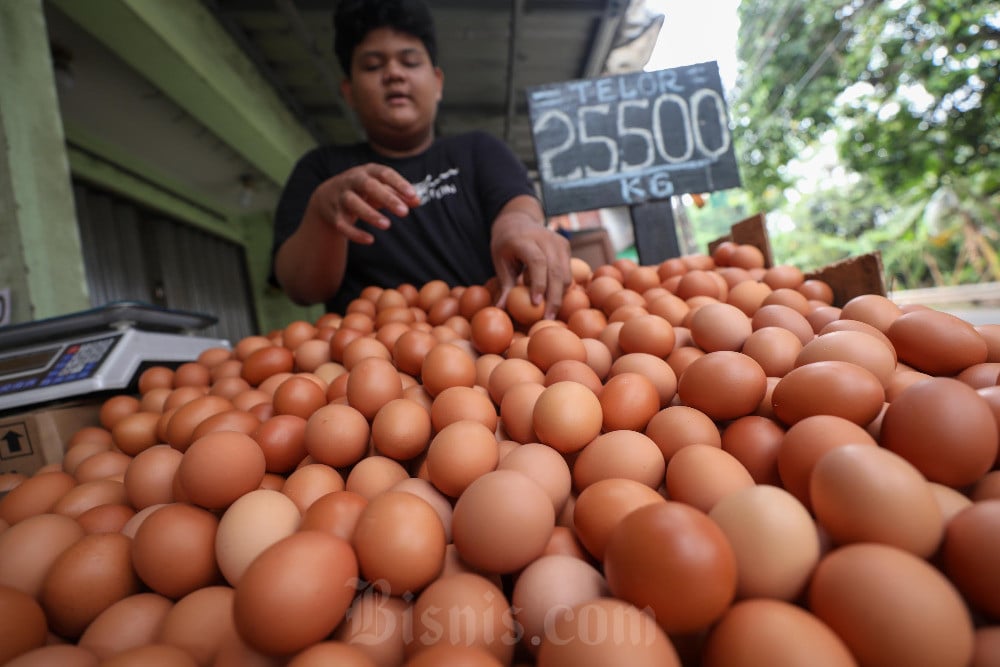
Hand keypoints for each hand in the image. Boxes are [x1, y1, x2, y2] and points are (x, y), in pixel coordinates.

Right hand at [308, 163, 421, 243]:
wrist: (326, 196)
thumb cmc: (362, 191)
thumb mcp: (380, 188)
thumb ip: (398, 193)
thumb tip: (418, 201)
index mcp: (367, 171)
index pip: (384, 173)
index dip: (399, 183)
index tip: (413, 195)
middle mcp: (352, 180)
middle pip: (368, 186)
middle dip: (387, 198)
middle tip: (404, 212)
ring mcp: (340, 197)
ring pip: (353, 203)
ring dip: (370, 214)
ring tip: (387, 225)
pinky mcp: (333, 215)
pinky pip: (343, 224)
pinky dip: (355, 233)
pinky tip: (370, 240)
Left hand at [491, 197, 571, 319]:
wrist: (518, 221)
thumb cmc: (505, 246)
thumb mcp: (500, 262)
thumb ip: (504, 285)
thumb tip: (500, 309)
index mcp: (524, 240)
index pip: (537, 261)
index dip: (538, 283)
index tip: (535, 303)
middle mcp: (545, 238)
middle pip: (555, 270)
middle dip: (553, 297)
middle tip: (548, 318)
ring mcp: (558, 241)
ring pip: (565, 272)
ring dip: (560, 295)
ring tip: (551, 313)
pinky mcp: (565, 246)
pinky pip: (568, 271)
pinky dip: (563, 288)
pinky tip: (555, 301)